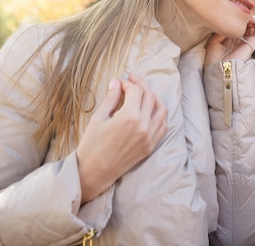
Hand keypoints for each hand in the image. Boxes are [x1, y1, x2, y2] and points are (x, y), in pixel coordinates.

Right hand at [76, 74, 167, 202]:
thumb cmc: (92, 145)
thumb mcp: (98, 118)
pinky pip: (163, 125)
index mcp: (129, 117)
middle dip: (141, 85)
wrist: (94, 172)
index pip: (136, 91)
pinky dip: (159, 114)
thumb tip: (117, 82)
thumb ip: (111, 98)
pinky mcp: (151, 145)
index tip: (120, 82)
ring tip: (142, 94)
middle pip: (150, 96)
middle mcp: (144, 126)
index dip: (128, 83)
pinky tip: (149, 111)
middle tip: (131, 81)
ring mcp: (150, 137)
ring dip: (153, 98)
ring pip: (161, 109)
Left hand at [204, 17, 254, 65]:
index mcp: (230, 40)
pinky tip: (251, 21)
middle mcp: (239, 40)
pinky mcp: (252, 43)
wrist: (220, 68)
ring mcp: (246, 41)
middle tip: (240, 14)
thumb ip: (220, 30)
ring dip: (251, 19)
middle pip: (246, 26)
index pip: (236, 27)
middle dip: (244, 18)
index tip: (231, 14)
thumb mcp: (213, 40)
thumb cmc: (214, 58)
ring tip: (246, 17)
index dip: (236, 19)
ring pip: (253, 27)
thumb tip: (227, 22)